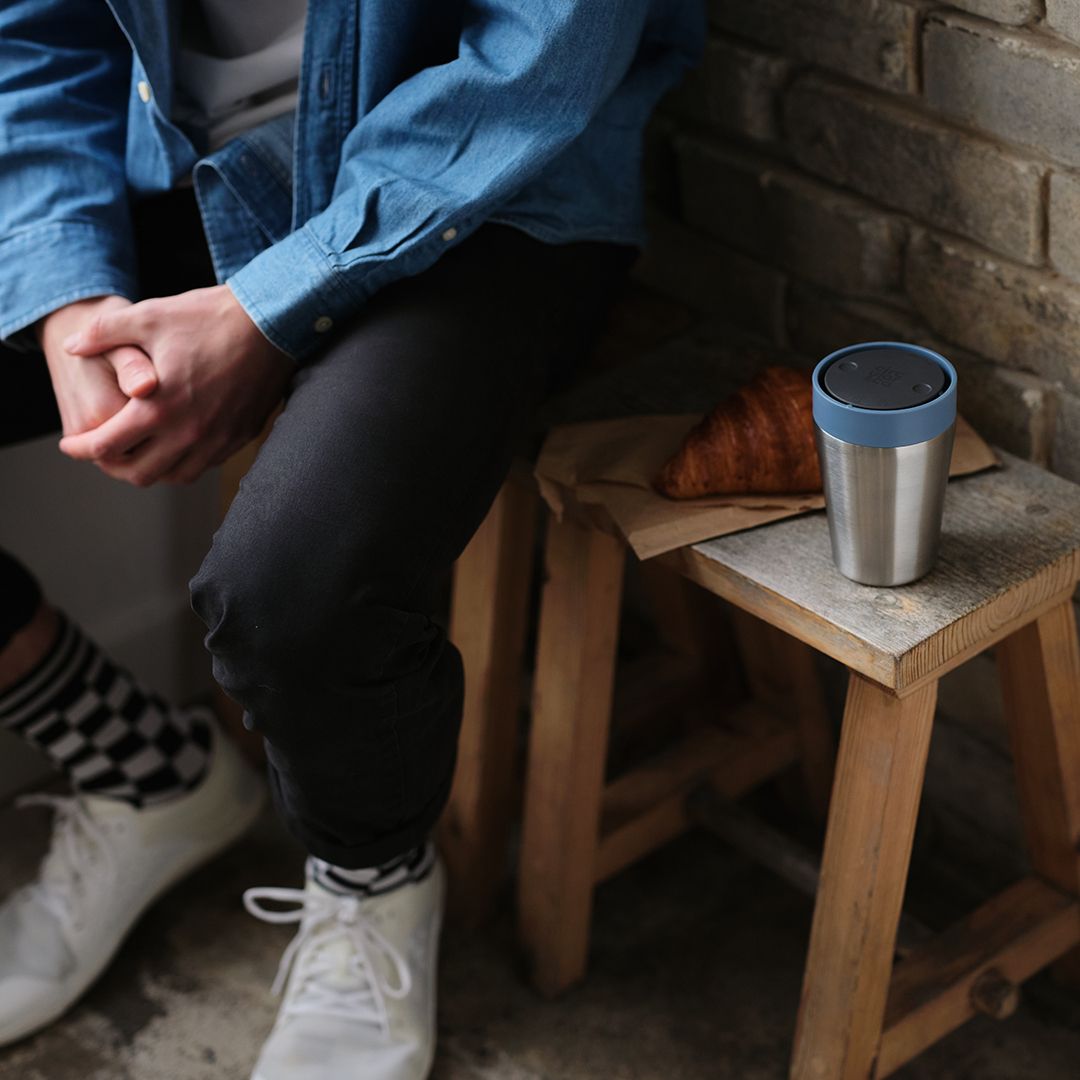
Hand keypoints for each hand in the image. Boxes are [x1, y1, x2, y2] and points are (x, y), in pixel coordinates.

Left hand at [58, 285, 292, 485]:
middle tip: (103, 452)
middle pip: (139, 474)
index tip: (71, 444)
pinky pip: (205, 466)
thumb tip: (71, 347)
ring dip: (151, 469)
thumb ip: (102, 333)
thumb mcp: (148, 316)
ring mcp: (217, 439)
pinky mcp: (240, 437)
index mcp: (158, 407)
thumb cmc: (209, 317)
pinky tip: (176, 443)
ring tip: (140, 451)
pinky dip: (183, 463)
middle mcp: (187, 433)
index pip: (106, 446)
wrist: (271, 323)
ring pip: (174, 476)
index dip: (80, 449)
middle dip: (112, 467)